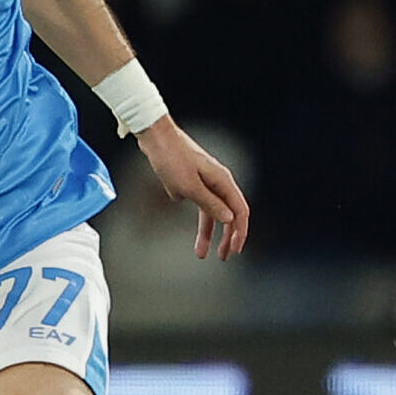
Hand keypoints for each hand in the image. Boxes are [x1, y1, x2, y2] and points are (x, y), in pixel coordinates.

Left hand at [135, 119, 248, 258]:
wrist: (155, 137)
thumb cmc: (172, 158)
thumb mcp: (190, 186)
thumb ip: (210, 204)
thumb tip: (228, 219)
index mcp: (223, 181)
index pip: (240, 212)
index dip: (240, 233)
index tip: (235, 250)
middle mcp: (218, 181)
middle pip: (229, 214)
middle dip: (227, 238)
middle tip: (223, 256)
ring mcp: (206, 181)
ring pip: (212, 212)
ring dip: (208, 233)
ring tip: (201, 252)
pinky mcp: (193, 181)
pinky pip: (200, 204)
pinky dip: (197, 219)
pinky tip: (185, 228)